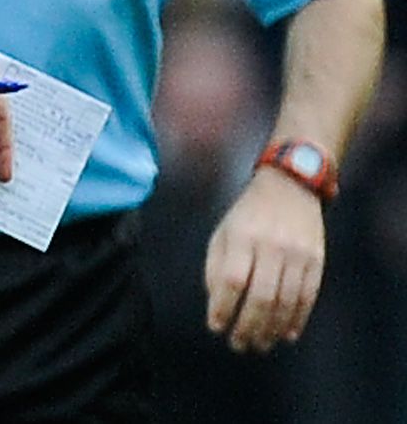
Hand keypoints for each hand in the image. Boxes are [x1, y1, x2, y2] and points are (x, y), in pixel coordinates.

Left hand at [205, 169, 326, 352]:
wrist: (290, 188)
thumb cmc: (248, 215)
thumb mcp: (223, 232)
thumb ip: (216, 266)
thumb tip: (217, 304)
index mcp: (241, 236)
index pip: (231, 280)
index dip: (223, 307)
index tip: (216, 327)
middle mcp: (271, 246)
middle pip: (260, 296)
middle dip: (248, 326)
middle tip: (240, 345)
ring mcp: (297, 254)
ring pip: (285, 301)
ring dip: (272, 328)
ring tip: (260, 344)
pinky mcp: (317, 260)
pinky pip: (308, 297)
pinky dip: (297, 319)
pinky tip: (286, 334)